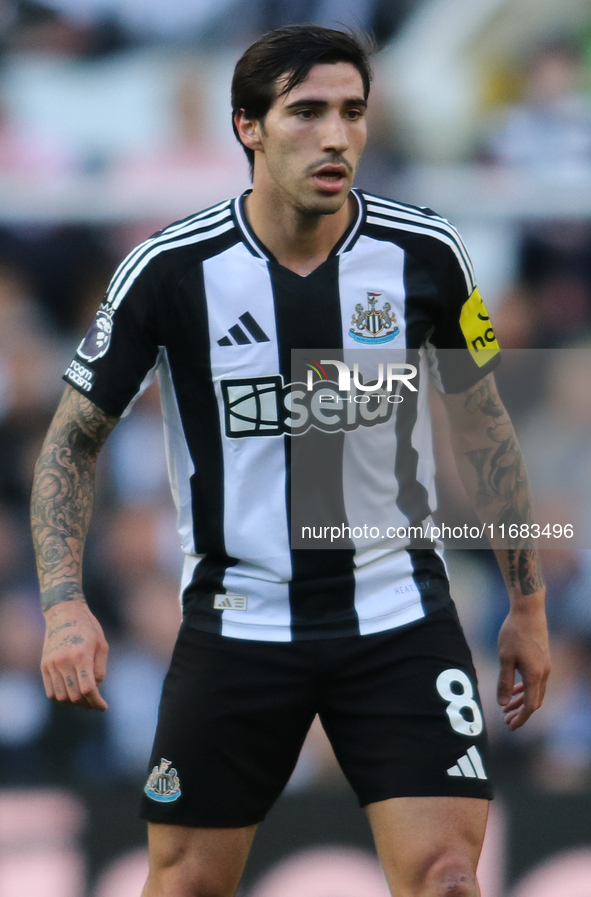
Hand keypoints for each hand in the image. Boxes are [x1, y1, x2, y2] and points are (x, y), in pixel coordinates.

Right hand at [41, 598, 108, 710]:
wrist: (64, 613)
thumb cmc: (88, 628)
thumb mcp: (102, 645)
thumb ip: (100, 669)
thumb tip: (95, 689)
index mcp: (81, 655)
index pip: (88, 689)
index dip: (97, 702)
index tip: (104, 707)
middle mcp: (64, 661)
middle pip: (74, 696)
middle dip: (87, 704)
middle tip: (95, 704)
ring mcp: (51, 664)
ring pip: (61, 697)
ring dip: (73, 703)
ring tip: (84, 699)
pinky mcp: (44, 665)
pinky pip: (50, 691)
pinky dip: (61, 697)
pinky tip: (71, 693)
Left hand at [497, 597, 549, 729]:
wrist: (529, 611)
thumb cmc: (514, 633)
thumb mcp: (505, 658)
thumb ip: (504, 682)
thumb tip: (502, 704)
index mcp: (535, 675)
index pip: (530, 706)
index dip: (520, 719)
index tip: (510, 727)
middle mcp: (544, 673)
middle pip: (534, 702)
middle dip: (521, 713)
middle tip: (506, 721)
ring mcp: (545, 666)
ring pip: (536, 692)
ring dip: (522, 702)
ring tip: (507, 708)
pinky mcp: (543, 659)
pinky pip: (536, 682)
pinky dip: (525, 689)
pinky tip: (514, 690)